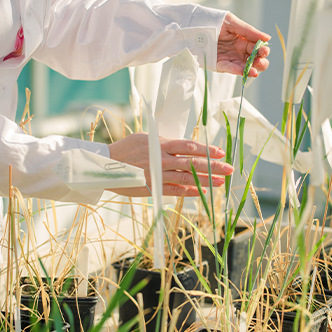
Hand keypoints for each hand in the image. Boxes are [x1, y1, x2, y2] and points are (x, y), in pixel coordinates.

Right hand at [106, 132, 233, 196]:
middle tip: (229, 169)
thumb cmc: (124, 150)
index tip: (221, 153)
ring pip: (186, 176)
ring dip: (205, 180)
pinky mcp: (152, 186)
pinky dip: (189, 191)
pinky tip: (202, 192)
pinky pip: (174, 190)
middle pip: (192, 161)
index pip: (188, 145)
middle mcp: (160, 158)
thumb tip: (183, 147)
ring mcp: (156, 173)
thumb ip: (163, 144)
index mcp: (159, 143)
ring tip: (220, 182)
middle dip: (213, 166)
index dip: (206, 150)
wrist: (103, 165)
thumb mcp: (144, 139)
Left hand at [217, 12, 270, 77]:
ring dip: (251, 70)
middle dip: (261, 62)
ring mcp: (230, 59)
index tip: (264, 51)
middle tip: (260, 60)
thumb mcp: (232, 23)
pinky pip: (230, 69)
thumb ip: (249, 31)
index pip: (258, 48)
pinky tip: (244, 71)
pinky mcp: (220, 65)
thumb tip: (267, 38)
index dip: (263, 51)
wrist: (195, 25)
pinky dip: (238, 71)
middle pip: (255, 61)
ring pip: (245, 68)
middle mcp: (239, 52)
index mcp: (244, 41)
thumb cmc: (214, 22)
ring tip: (255, 71)